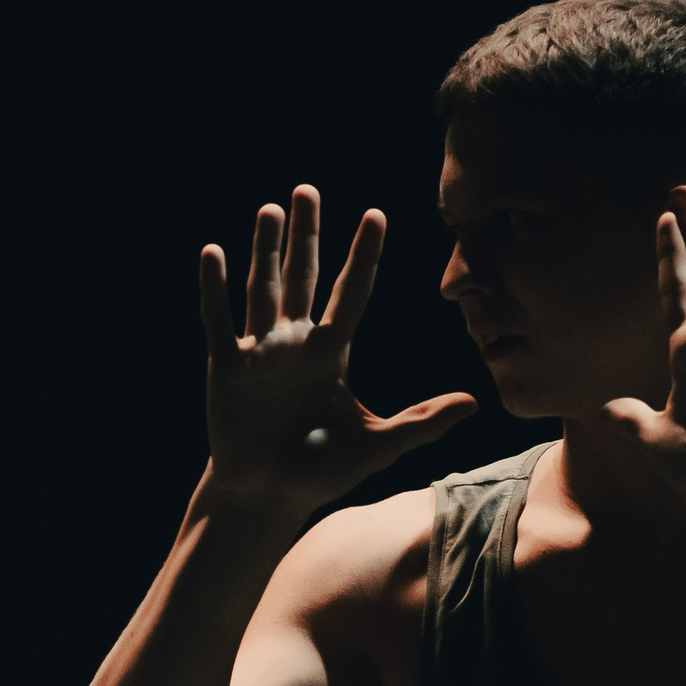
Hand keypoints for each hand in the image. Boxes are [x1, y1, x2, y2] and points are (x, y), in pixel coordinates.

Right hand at [200, 186, 473, 510]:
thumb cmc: (320, 471)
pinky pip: (220, 321)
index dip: (362, 256)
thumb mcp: (377, 446)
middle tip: (307, 190)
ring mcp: (259, 355)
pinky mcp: (227, 370)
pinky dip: (215, 288)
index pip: (350, 294)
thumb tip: (472, 403)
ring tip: (269, 209)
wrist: (267, 495)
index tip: (375, 215)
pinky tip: (213, 253)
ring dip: (264, 250)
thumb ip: (421, 423)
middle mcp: (294, 345)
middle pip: (301, 277)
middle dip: (305, 235)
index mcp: (331, 354)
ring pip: (262, 289)